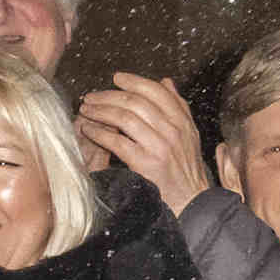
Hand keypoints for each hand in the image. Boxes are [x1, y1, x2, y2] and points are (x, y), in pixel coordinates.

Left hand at [75, 72, 210, 210]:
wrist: (192, 201)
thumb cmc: (186, 169)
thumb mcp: (189, 135)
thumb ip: (178, 107)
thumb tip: (166, 81)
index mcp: (182, 121)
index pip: (156, 91)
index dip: (134, 81)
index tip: (116, 78)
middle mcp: (172, 130)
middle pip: (136, 102)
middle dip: (109, 95)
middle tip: (92, 95)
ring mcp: (160, 146)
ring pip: (125, 118)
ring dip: (100, 111)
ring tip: (87, 110)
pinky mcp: (146, 163)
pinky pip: (117, 142)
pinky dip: (99, 133)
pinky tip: (89, 130)